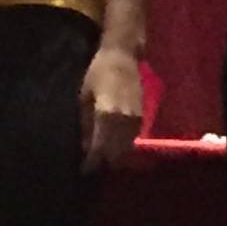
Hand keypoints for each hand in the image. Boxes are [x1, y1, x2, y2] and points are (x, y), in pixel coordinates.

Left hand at [77, 44, 144, 171]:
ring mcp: (135, 119)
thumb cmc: (97, 72)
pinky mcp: (142, 117)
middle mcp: (124, 121)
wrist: (122, 56)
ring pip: (125, 148)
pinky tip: (113, 146)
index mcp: (107, 116)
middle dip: (102, 161)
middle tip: (90, 165)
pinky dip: (123, 145)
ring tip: (101, 158)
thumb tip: (84, 146)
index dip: (91, 162)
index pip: (99, 148)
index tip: (83, 169)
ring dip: (113, 155)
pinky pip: (132, 139)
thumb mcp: (84, 96)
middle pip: (114, 153)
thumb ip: (86, 123)